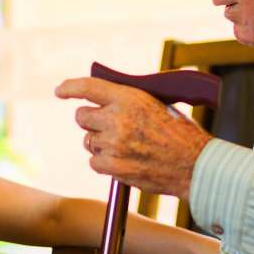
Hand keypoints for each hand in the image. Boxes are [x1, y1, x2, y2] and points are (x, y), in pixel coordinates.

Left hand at [55, 77, 212, 197]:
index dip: (70, 88)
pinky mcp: (113, 167)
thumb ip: (129, 101)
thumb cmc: (180, 134)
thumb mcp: (157, 105)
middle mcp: (117, 119)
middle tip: (107, 126)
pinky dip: (104, 163)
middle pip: (82, 117)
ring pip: (88, 141)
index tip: (60, 91)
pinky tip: (124, 161)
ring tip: (125, 146)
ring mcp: (113, 144)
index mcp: (129, 98)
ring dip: (100, 143)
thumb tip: (106, 99)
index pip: (88, 87)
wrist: (194, 165)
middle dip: (91, 121)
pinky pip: (94, 162)